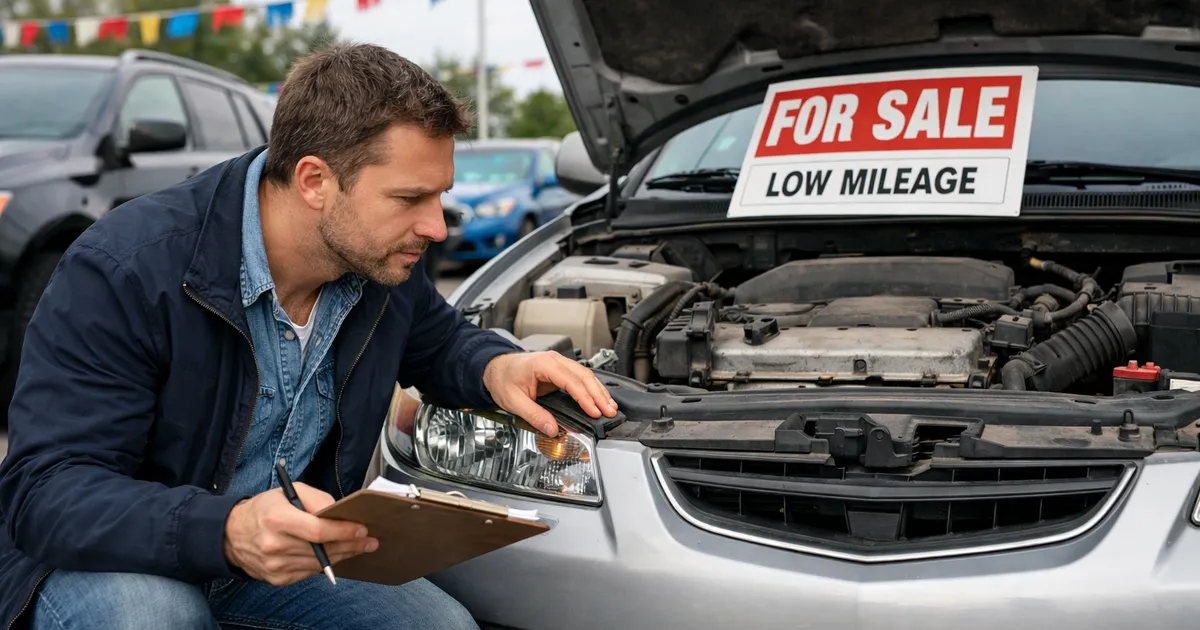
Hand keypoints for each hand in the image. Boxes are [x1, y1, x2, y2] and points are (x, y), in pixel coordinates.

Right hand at [224, 482, 378, 585]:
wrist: (231, 536)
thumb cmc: (263, 510)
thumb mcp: (288, 491)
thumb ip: (315, 497)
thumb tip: (338, 511)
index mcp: (276, 520)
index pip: (318, 531)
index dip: (343, 531)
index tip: (362, 529)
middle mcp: (274, 545)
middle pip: (322, 549)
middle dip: (351, 545)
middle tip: (370, 541)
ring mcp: (276, 566)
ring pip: (319, 563)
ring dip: (342, 556)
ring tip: (360, 548)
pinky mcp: (277, 579)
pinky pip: (309, 572)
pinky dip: (325, 564)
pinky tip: (337, 556)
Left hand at [483, 351, 617, 435]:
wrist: (494, 368)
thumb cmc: (502, 379)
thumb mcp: (513, 401)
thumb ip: (534, 416)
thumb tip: (552, 429)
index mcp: (543, 365)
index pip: (571, 381)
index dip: (585, 397)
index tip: (594, 411)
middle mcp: (554, 360)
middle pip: (584, 376)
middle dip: (599, 395)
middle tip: (609, 411)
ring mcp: (559, 363)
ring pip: (586, 375)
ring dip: (599, 391)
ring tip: (610, 407)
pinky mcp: (560, 369)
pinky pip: (581, 377)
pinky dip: (592, 388)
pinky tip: (600, 398)